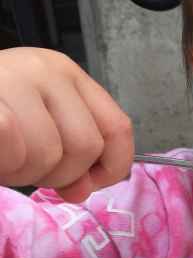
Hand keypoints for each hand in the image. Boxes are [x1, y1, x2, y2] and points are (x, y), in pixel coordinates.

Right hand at [0, 47, 132, 202]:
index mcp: (66, 74)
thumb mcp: (37, 126)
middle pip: (85, 147)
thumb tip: (84, 188)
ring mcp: (12, 78)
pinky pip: (13, 143)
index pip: (117, 127)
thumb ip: (70, 154)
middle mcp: (45, 69)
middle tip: (25, 168)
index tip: (89, 184)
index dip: (111, 166)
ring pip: (47, 153)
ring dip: (22, 172)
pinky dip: (6, 162)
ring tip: (4, 158)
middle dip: (57, 174)